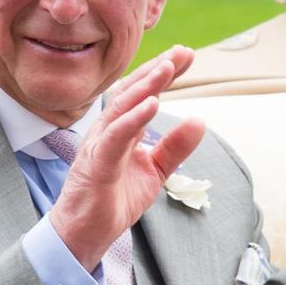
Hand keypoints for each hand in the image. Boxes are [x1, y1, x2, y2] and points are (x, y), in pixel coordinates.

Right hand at [50, 46, 205, 270]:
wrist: (85, 233)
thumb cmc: (113, 199)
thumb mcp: (154, 171)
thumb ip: (175, 147)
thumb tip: (199, 121)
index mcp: (121, 130)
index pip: (143, 94)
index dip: (164, 74)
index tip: (186, 56)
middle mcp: (108, 130)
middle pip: (132, 92)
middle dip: (157, 69)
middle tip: (182, 52)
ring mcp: (100, 144)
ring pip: (122, 108)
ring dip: (146, 86)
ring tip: (167, 68)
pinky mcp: (97, 164)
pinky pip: (115, 136)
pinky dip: (134, 118)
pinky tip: (152, 104)